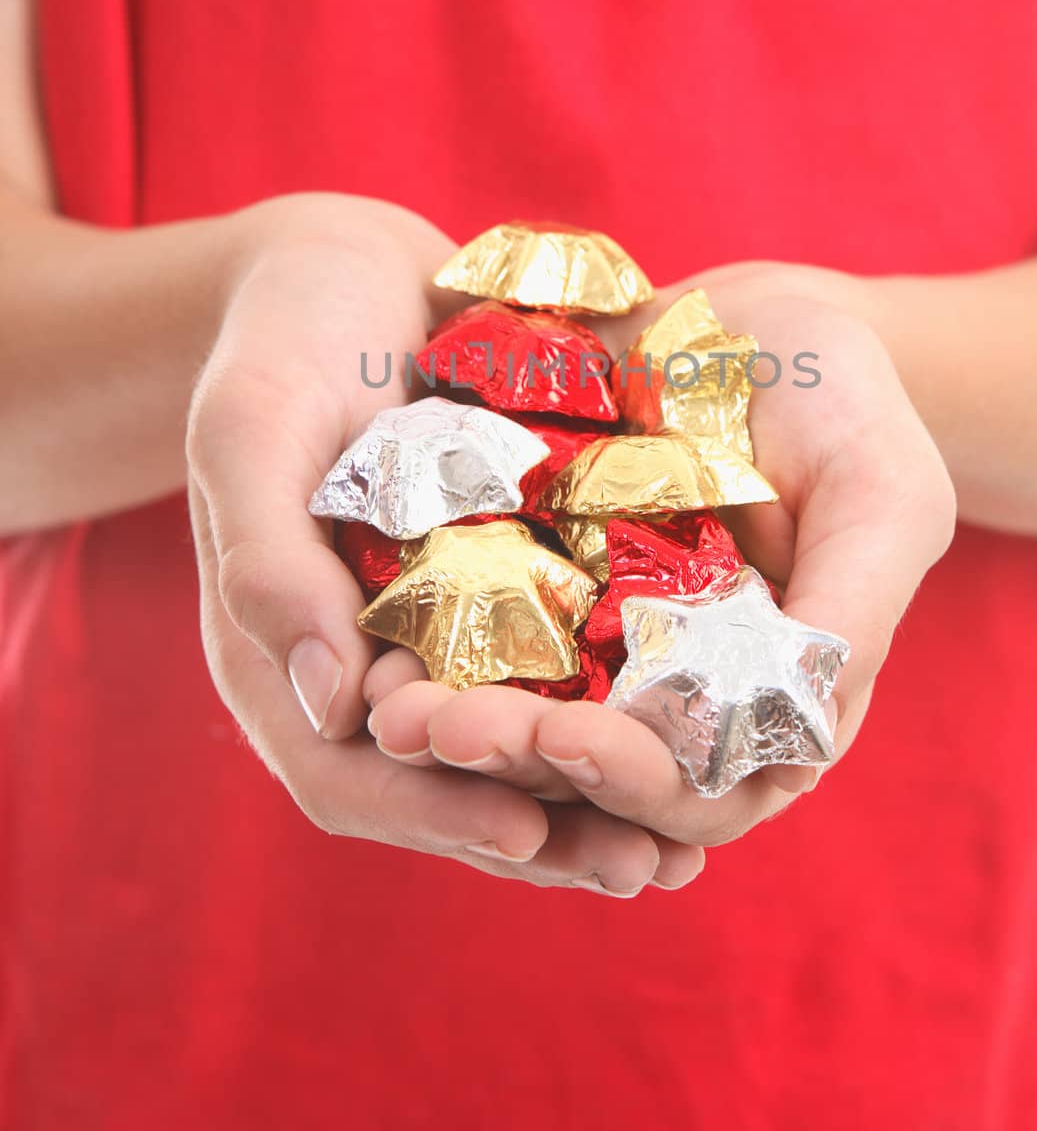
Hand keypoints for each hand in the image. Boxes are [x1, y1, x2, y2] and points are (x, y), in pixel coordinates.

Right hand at [187, 193, 703, 896]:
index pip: (344, 772)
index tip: (527, 833)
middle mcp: (359, 658)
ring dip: (590, 794)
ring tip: (690, 832)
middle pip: (443, 785)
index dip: (432, 814)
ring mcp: (431, 626)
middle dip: (542, 832)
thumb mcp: (251, 426)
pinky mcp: (494, 582)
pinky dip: (610, 704)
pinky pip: (553, 664)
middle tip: (646, 865)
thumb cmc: (280, 337)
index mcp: (280, 647)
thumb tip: (330, 705)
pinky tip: (691, 721)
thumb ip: (266, 560)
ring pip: (510, 739)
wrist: (344, 264)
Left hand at [365, 261, 955, 848]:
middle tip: (436, 728)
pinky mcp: (542, 593)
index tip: (566, 735)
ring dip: (461, 735)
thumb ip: (856, 604)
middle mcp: (684, 697)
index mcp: (775, 700)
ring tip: (390, 708)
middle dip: (520, 763)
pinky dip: (434, 665)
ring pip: (528, 728)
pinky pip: (479, 648)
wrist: (751, 322)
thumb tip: (805, 726)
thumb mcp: (881, 489)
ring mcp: (607, 649)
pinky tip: (380, 654)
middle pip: (599, 778)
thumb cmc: (844, 401)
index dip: (635, 780)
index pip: (706, 786)